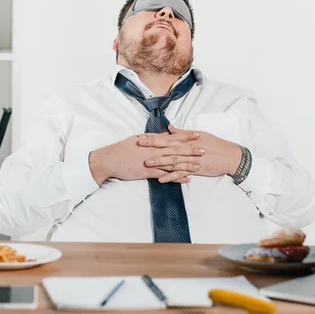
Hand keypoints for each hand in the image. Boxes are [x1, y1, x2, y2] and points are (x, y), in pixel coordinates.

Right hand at [89, 132, 203, 184]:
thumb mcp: (138, 139)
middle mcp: (154, 150)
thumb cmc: (123, 149)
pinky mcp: (148, 172)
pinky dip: (176, 177)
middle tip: (204, 149)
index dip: (186, 136)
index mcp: (152, 141)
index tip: (197, 134)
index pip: (172, 137)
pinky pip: (165, 175)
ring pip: (172, 162)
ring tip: (199, 165)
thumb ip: (153, 138)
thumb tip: (165, 134)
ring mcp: (151, 161)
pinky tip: (186, 179)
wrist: (110, 159)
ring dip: (186, 164)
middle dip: (191, 150)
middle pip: (176, 149)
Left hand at [142, 125, 241, 182]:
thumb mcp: (199, 135)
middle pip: (167, 147)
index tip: (141, 137)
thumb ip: (182, 133)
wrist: (230, 156)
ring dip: (160, 161)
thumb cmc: (215, 144)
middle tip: (139, 146)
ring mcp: (192, 158)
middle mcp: (188, 148)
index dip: (154, 137)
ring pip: (173, 160)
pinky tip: (161, 179)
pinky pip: (181, 173)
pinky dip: (171, 176)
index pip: (167, 137)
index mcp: (187, 139)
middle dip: (152, 146)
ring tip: (147, 163)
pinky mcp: (196, 168)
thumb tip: (169, 127)